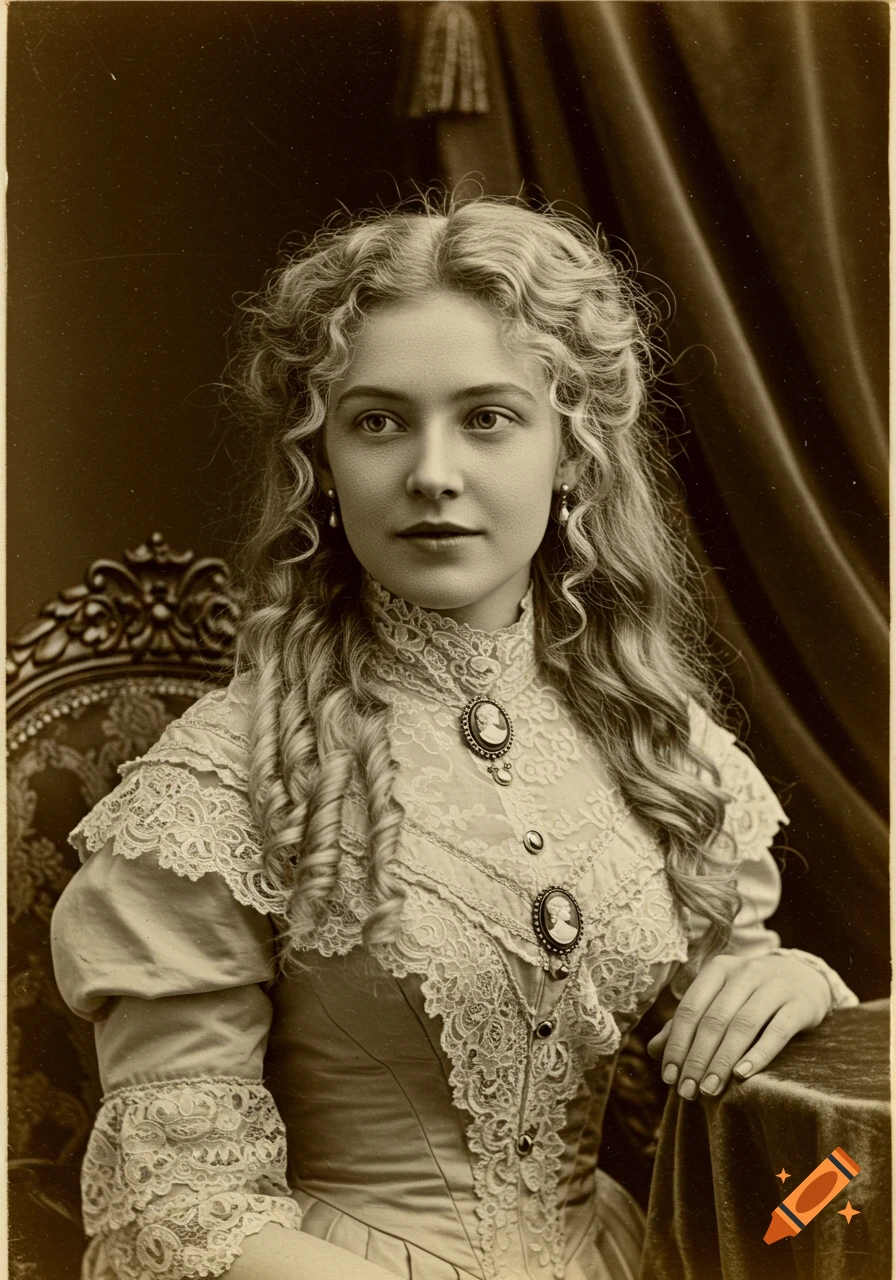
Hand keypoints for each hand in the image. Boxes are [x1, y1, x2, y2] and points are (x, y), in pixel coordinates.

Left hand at [647, 953, 830, 1099]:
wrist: (805, 979)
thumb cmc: (751, 995)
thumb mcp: (720, 999)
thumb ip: (689, 1023)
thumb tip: (654, 1050)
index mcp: (718, 969)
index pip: (690, 1008)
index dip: (677, 1044)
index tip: (669, 1077)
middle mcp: (745, 972)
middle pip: (714, 1019)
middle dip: (697, 1058)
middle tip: (687, 1091)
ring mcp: (774, 986)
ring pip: (742, 1025)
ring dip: (722, 1061)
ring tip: (709, 1089)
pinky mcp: (799, 1005)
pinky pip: (777, 1032)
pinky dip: (758, 1054)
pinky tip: (742, 1075)